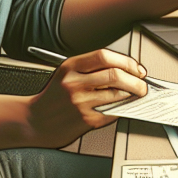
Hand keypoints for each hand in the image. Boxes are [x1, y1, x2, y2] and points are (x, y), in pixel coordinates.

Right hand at [26, 49, 148, 148]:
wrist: (34, 121)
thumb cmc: (54, 97)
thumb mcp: (66, 74)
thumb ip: (91, 68)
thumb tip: (125, 68)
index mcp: (70, 66)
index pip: (105, 56)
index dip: (126, 61)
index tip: (136, 68)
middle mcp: (74, 83)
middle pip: (115, 75)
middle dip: (136, 80)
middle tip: (142, 85)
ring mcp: (80, 102)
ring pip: (117, 94)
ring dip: (132, 95)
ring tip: (135, 95)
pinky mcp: (86, 120)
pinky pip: (112, 112)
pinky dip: (122, 109)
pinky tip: (123, 107)